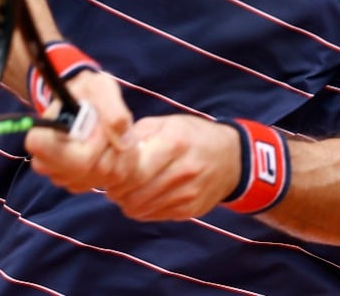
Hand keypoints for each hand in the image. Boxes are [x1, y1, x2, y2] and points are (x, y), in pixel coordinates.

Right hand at [24, 69, 135, 193]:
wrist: (86, 102)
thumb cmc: (88, 92)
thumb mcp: (100, 87)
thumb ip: (112, 108)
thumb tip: (123, 142)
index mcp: (41, 138)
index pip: (58, 154)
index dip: (88, 143)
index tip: (96, 125)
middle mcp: (48, 165)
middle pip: (88, 168)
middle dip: (109, 145)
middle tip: (109, 126)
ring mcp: (66, 178)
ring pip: (106, 175)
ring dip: (120, 150)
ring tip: (111, 130)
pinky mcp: (84, 184)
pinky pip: (114, 179)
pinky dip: (123, 159)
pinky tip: (114, 143)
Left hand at [103, 115, 241, 220]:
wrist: (231, 158)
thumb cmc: (192, 136)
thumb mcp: (166, 123)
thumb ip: (135, 135)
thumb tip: (107, 151)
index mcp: (174, 143)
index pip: (132, 171)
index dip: (114, 175)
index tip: (110, 171)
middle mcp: (183, 170)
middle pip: (133, 195)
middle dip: (116, 192)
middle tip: (114, 183)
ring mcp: (188, 194)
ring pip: (140, 210)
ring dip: (127, 202)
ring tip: (129, 189)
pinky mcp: (191, 210)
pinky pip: (154, 216)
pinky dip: (143, 208)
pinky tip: (147, 195)